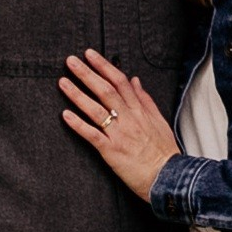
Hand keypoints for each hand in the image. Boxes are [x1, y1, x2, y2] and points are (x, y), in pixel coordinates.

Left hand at [60, 48, 180, 201]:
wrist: (168, 176)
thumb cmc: (164, 151)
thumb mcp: (159, 120)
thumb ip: (145, 100)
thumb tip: (135, 80)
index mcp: (139, 110)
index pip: (120, 81)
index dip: (104, 66)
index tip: (90, 55)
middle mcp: (129, 118)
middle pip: (105, 90)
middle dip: (87, 74)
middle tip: (71, 61)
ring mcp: (119, 134)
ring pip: (96, 109)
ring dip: (77, 94)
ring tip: (63, 82)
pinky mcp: (112, 151)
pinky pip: (92, 135)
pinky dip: (78, 124)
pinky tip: (65, 115)